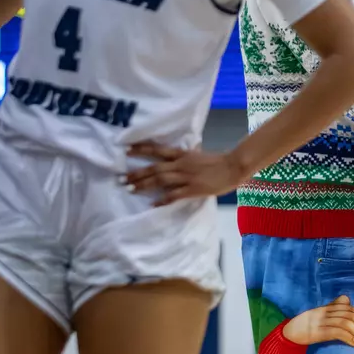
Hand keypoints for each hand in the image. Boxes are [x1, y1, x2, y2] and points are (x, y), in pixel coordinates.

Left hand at [124, 142, 244, 203]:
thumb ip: (187, 156)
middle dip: (136, 173)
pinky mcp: (192, 189)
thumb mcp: (199, 155)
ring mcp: (186, 177)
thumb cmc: (218, 161)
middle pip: (154, 168)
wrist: (233, 167)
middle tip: (120, 178)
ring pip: (160, 180)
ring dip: (143, 185)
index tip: (125, 150)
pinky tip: (152, 204)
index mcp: (182, 154)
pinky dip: (162, 199)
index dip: (141, 149)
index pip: (157, 150)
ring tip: (129, 189)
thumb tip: (178, 155)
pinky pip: (174, 195)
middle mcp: (180, 164)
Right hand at [283, 296, 353, 346]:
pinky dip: (348, 338)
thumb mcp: (319, 314)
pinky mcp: (318, 333)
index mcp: (325, 308)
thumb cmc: (305, 325)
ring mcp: (320, 322)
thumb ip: (332, 307)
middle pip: (347, 314)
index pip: (346, 306)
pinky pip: (337, 332)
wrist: (288, 334)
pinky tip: (353, 343)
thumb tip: (347, 299)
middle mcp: (323, 312)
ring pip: (344, 323)